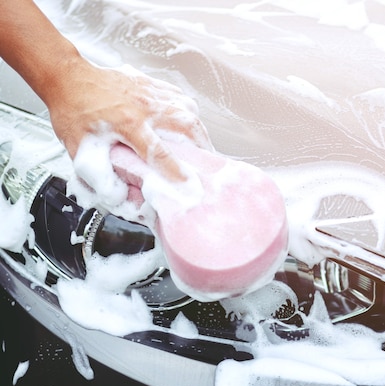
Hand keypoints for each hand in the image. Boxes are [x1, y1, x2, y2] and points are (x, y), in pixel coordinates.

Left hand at [47, 60, 210, 180]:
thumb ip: (101, 179)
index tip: (189, 185)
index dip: (176, 171)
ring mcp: (150, 93)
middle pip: (186, 125)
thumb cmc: (74, 113)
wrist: (67, 79)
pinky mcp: (152, 85)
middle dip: (201, 146)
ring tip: (202, 145)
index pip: (159, 152)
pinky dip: (190, 112)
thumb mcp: (81, 153)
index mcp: (128, 124)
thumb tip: (122, 197)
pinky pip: (180, 97)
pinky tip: (189, 122)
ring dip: (198, 130)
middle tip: (206, 162)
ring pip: (188, 110)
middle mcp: (144, 107)